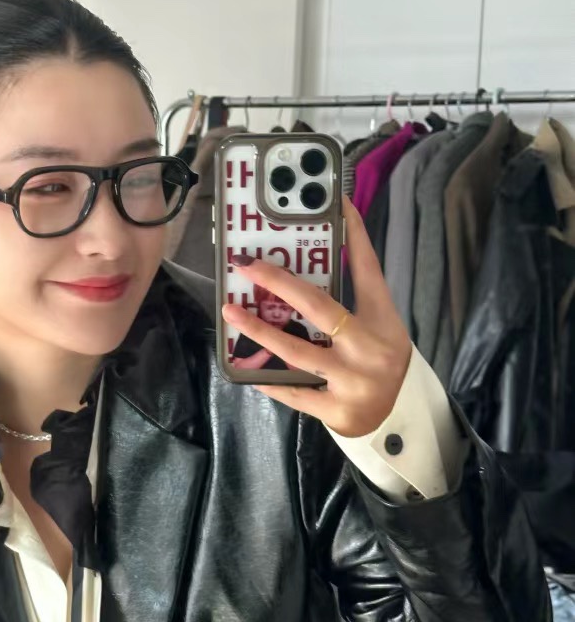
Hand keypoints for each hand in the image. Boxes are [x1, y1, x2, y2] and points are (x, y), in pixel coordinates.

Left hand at [221, 198, 411, 436]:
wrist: (389, 417)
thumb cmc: (374, 361)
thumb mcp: (376, 325)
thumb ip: (352, 295)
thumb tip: (324, 249)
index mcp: (383, 321)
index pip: (367, 270)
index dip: (354, 236)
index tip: (335, 203)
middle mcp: (372, 349)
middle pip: (320, 308)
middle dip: (280, 283)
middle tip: (248, 266)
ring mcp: (355, 381)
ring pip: (298, 352)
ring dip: (259, 331)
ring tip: (230, 313)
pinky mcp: (337, 409)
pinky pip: (294, 391)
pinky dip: (268, 379)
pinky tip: (242, 366)